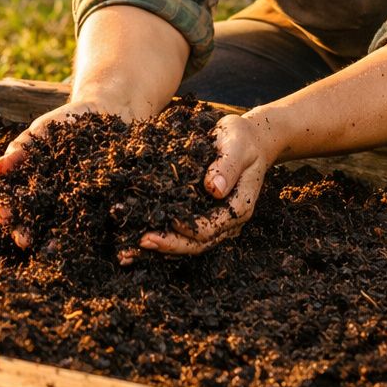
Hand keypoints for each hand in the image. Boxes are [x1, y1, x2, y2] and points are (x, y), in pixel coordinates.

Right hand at [0, 98, 124, 248]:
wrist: (108, 110)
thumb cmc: (67, 121)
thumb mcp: (42, 131)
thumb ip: (21, 149)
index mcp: (32, 182)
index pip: (12, 201)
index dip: (4, 209)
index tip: (1, 214)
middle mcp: (51, 197)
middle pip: (33, 219)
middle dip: (25, 231)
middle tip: (23, 240)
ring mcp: (76, 201)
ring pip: (61, 224)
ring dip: (55, 238)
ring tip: (53, 246)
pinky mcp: (101, 201)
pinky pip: (95, 217)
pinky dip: (90, 228)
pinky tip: (87, 236)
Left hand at [130, 112, 279, 259]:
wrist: (249, 140)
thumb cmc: (243, 139)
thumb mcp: (237, 146)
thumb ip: (228, 166)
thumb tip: (214, 189)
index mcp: (238, 208)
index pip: (211, 229)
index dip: (188, 228)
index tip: (167, 218)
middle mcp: (228, 221)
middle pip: (198, 243)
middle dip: (170, 244)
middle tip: (142, 241)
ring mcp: (217, 221)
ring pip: (189, 243)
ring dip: (163, 245)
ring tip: (136, 246)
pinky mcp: (205, 215)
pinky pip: (184, 231)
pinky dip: (164, 235)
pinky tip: (141, 236)